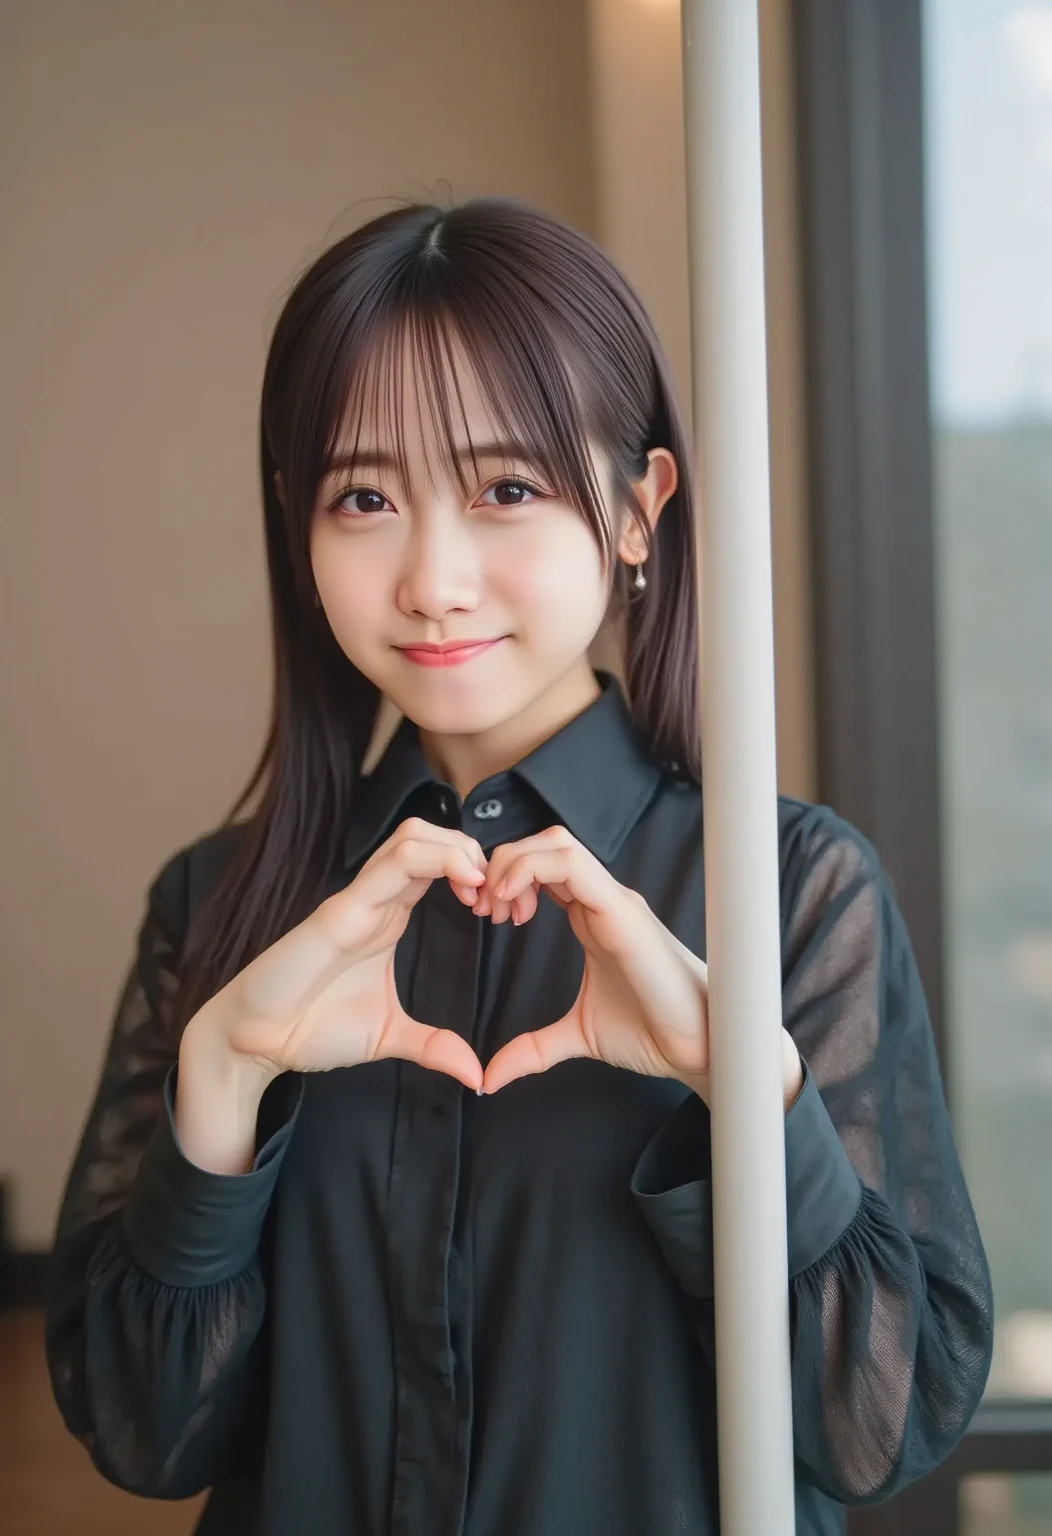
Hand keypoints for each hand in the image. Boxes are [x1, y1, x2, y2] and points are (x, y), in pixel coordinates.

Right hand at [194, 817, 487, 1091]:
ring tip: (481, 887)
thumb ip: (434, 1047)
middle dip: (473, 850)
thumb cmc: (311, 1028)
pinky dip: (435, 862)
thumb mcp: (389, 1037)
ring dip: (457, 849)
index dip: (477, 872)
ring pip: (411, 837)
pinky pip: (390, 866)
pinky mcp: (340, 911)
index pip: (437, 863)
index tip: (503, 909)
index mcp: (388, 914)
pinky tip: (464, 887)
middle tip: (498, 894)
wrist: (255, 1042)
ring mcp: (357, 899)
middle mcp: (374, 897)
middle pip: (429, 835)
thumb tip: (477, 1074)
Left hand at [477, 826, 712, 1096]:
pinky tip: (514, 906)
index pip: (543, 867)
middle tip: (482, 906)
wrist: (700, 1048)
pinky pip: (573, 865)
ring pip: (556, 844)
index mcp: (591, 916)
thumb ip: (532, 1049)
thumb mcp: (576, 1037)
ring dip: (514, 863)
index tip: (485, 914)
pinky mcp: (622, 911)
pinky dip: (533, 870)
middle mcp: (602, 900)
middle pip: (544, 843)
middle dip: (502, 863)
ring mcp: (614, 901)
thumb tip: (489, 1077)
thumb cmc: (653, 1032)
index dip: (505, 878)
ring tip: (497, 905)